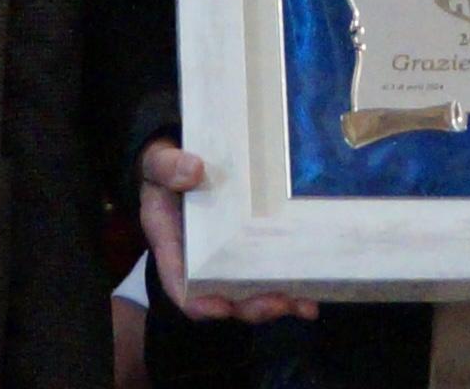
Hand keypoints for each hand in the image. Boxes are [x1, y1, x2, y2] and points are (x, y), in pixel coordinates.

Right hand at [138, 140, 317, 324]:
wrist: (180, 161)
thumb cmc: (165, 167)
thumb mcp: (157, 163)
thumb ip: (166, 166)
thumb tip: (193, 170)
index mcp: (172, 244)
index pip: (181, 283)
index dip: (200, 301)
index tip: (222, 308)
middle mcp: (199, 259)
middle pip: (223, 295)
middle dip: (251, 305)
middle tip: (280, 303)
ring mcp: (226, 255)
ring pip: (249, 291)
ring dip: (277, 301)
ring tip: (305, 304)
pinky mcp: (249, 245)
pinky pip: (267, 269)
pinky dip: (290, 283)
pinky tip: (312, 291)